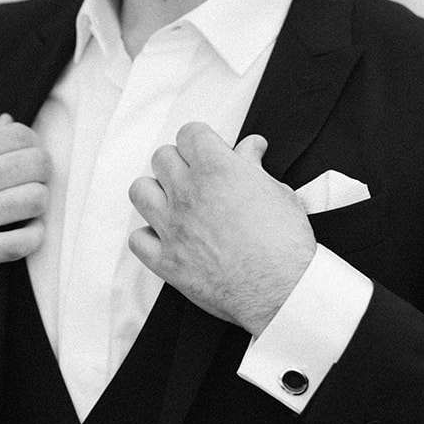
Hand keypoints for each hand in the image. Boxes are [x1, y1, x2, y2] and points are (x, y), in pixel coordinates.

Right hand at [0, 114, 49, 286]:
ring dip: (37, 203)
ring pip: (37, 200)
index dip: (32, 146)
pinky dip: (33, 235)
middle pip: (37, 165)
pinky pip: (25, 242)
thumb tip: (12, 123)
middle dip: (40, 172)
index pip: (22, 136)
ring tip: (23, 205)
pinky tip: (21, 230)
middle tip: (27, 181)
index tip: (22, 157)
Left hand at [127, 122, 316, 334]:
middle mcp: (188, 193)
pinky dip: (148, 237)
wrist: (283, 289)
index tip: (208, 151)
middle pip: (162, 157)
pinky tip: (167, 238)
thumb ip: (254, 166)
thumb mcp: (278, 192)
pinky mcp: (166, 261)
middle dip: (179, 163)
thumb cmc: (286, 243)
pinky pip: (137, 239)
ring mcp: (173, 227)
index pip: (189, 134)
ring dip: (156, 193)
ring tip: (174, 203)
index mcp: (216, 170)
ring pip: (140, 191)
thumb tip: (250, 147)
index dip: (201, 141)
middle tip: (196, 178)